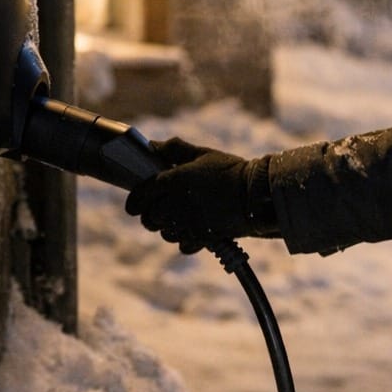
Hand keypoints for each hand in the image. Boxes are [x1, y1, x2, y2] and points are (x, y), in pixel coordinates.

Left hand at [124, 138, 277, 252]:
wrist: (258, 194)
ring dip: (168, 228)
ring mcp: (190, 223)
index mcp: (175, 180)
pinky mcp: (203, 238)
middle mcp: (178, 204)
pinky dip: (185, 241)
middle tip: (159, 210)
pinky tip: (193, 231)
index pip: (142, 194)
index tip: (133, 206)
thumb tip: (153, 146)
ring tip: (179, 220)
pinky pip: (183, 245)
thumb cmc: (232, 170)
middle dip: (151, 215)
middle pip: (150, 218)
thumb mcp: (204, 154)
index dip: (134, 201)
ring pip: (165, 233)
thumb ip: (176, 149)